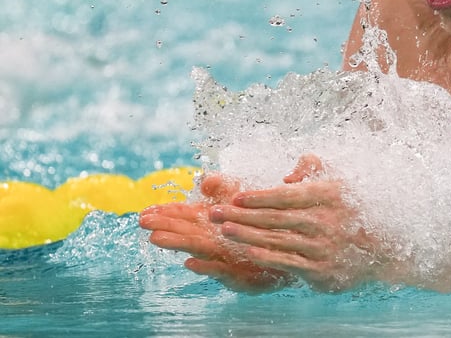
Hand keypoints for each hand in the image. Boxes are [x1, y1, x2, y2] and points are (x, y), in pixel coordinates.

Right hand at [140, 173, 292, 292]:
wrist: (301, 247)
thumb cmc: (275, 219)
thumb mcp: (251, 194)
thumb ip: (228, 185)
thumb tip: (206, 179)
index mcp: (219, 222)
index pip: (188, 215)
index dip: (167, 212)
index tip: (147, 209)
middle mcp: (219, 241)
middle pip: (188, 232)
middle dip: (165, 226)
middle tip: (142, 221)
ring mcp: (228, 259)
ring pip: (200, 250)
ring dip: (178, 244)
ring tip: (156, 238)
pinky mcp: (242, 277)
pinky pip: (222, 272)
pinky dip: (206, 267)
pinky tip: (190, 263)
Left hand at [209, 154, 380, 291]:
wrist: (381, 249)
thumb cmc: (352, 211)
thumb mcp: (340, 182)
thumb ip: (313, 168)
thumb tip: (286, 178)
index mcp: (329, 196)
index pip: (287, 195)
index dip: (259, 196)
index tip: (236, 196)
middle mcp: (326, 221)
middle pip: (276, 217)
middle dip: (242, 214)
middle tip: (215, 212)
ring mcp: (323, 246)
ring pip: (277, 239)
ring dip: (247, 234)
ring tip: (224, 229)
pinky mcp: (321, 269)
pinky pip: (287, 261)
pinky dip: (266, 256)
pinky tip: (247, 252)